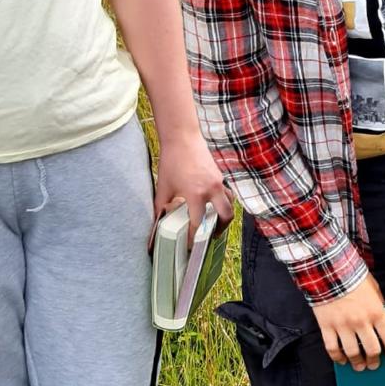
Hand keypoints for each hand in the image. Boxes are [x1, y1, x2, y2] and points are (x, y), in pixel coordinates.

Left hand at [151, 130, 232, 246]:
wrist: (183, 138)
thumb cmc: (171, 162)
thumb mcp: (163, 187)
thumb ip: (159, 209)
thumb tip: (154, 225)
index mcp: (196, 194)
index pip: (198, 223)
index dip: (194, 237)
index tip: (189, 246)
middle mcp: (212, 189)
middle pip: (225, 216)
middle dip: (219, 230)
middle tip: (210, 238)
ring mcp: (219, 182)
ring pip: (230, 205)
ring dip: (225, 217)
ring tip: (215, 225)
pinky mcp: (220, 177)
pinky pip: (228, 195)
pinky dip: (224, 204)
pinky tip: (215, 207)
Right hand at [312, 275, 384, 371]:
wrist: (330, 271)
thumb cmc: (354, 278)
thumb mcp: (375, 289)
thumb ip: (380, 306)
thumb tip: (383, 319)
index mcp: (376, 312)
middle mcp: (361, 322)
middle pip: (372, 350)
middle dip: (375, 361)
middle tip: (375, 364)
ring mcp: (343, 326)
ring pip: (352, 353)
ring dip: (358, 363)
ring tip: (359, 366)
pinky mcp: (327, 327)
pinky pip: (332, 349)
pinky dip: (338, 357)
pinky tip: (342, 360)